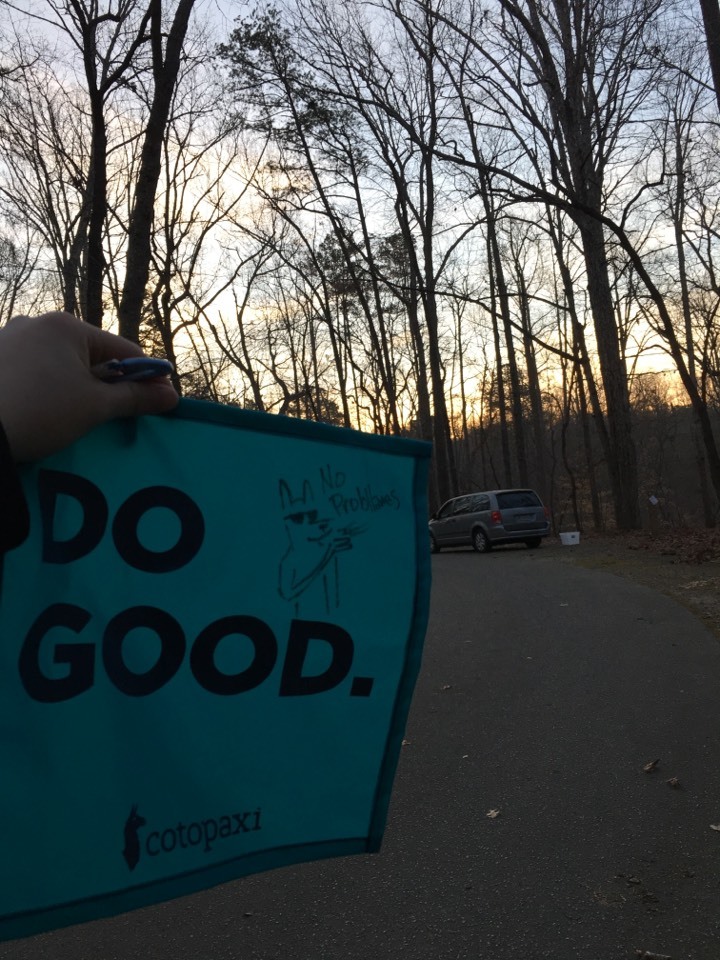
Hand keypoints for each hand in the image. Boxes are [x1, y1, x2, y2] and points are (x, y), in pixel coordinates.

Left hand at [0, 311, 178, 461]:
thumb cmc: (42, 412)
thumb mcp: (95, 407)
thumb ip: (135, 398)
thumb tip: (172, 396)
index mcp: (66, 326)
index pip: (123, 349)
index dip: (147, 376)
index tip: (162, 400)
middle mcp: (37, 322)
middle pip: (91, 354)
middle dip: (109, 383)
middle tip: (120, 413)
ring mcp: (9, 338)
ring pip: (61, 362)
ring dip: (78, 385)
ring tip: (79, 415)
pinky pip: (34, 369)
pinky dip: (48, 386)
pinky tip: (46, 410)